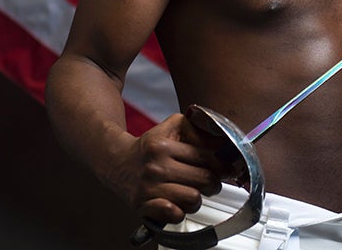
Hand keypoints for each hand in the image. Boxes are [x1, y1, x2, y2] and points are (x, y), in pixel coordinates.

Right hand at [107, 113, 225, 224]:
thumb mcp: (172, 127)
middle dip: (213, 182)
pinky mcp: (143, 206)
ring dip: (197, 198)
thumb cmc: (149, 146)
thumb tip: (221, 143)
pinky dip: (180, 211)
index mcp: (162, 146)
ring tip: (192, 192)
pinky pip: (174, 215)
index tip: (224, 169)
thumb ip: (197, 130)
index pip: (205, 157)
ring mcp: (148, 188)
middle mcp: (155, 167)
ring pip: (193, 199)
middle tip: (210, 182)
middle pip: (204, 180)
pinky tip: (177, 203)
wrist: (117, 161)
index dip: (221, 165)